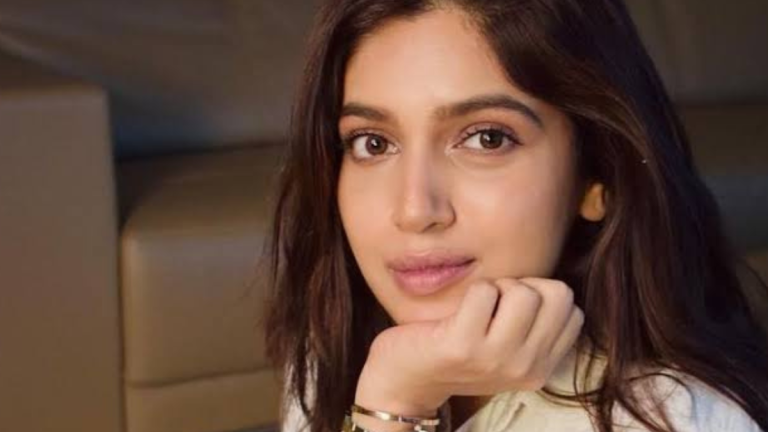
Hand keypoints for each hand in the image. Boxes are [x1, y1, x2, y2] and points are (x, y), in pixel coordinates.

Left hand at [354, 277, 583, 419]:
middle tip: (495, 304)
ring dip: (498, 286)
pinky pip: (484, 290)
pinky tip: (457, 312)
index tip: (512, 309)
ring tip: (477, 307)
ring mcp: (495, 359)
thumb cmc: (457, 350)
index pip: (573, 310)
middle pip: (556, 294)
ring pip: (524, 291)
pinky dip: (473, 289)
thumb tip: (551, 284)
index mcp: (540, 369)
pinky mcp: (462, 346)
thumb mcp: (507, 349)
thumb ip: (535, 325)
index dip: (542, 295)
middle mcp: (524, 368)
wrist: (404, 381)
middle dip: (525, 286)